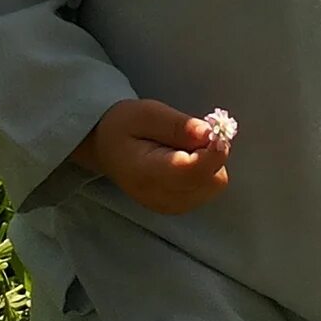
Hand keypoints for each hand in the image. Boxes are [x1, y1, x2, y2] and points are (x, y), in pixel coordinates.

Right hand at [71, 97, 231, 212]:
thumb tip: (210, 133)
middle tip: (195, 135)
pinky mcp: (178, 207)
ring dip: (210, 163)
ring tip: (186, 147)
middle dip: (213, 154)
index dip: (213, 150)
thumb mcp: (146, 113)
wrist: (106, 148)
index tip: (212, 130)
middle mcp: (161, 197)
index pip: (193, 171)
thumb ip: (178, 125)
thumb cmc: (124, 126)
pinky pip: (208, 190)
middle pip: (212, 180)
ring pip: (214, 184)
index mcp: (148, 173)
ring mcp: (170, 206)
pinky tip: (187, 161)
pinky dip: (206, 173)